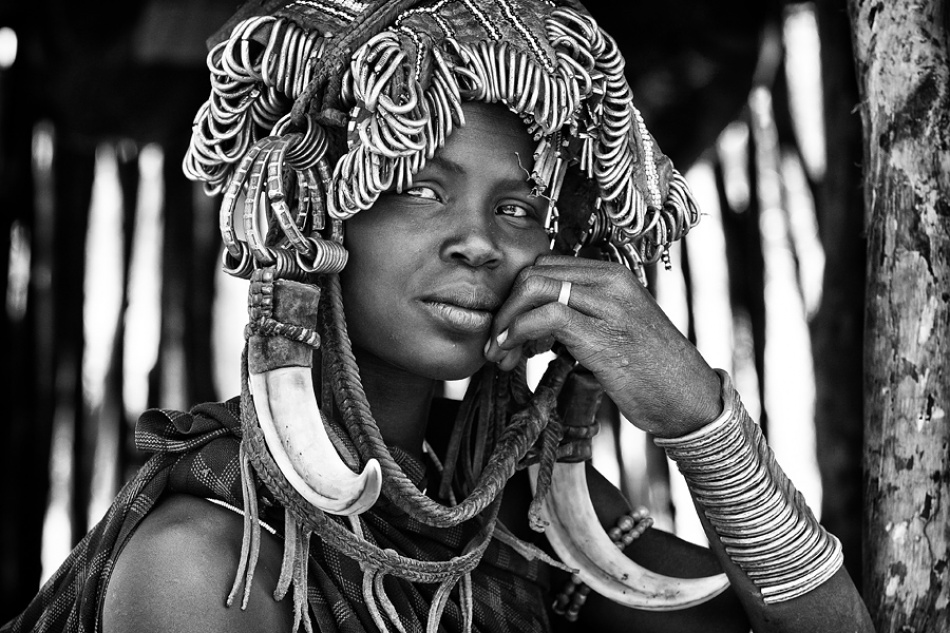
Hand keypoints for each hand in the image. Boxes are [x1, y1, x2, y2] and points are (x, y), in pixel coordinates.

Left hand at [484, 255, 722, 437]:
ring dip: (506, 320)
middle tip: (497, 343)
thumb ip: (582, 316)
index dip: (517, 294)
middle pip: (535, 271)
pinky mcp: (603, 335)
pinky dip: (519, 332)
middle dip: (506, 305)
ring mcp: (608, 306)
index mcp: (613, 275)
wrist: (689, 398)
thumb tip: (535, 325)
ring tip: (499, 353)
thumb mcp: (616, 330)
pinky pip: (547, 316)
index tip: (507, 327)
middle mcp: (610, 282)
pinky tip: (511, 353)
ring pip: (536, 286)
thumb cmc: (651, 371)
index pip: (547, 265)